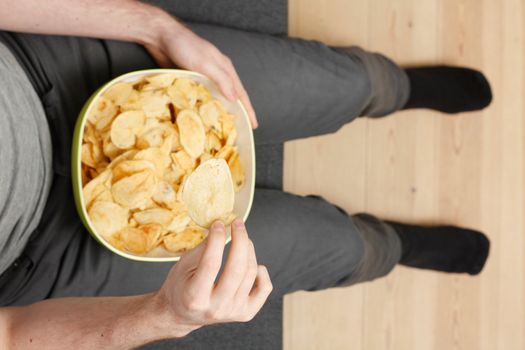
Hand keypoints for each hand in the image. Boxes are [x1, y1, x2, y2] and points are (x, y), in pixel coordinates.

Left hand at [145, 21, 257, 128]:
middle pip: (231, 97)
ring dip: (221, 111)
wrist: (161, 37)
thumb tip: (234, 99)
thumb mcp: (206, 63)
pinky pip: (202, 97)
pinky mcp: (192, 80)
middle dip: (237, 113)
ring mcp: (204, 77)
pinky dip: (205, 107)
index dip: (248, 110)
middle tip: (241, 129)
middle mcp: (217, 74)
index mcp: (225, 69)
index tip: (254, 125)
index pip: (241, 93)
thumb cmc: (185, 47)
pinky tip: (203, 116)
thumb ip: (221, 80)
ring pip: (217, 98)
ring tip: (223, 126)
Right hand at [154, 219, 271, 336]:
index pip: (211, 264)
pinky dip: (261, 271)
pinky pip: (265, 287)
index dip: (217, 239)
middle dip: (239, 239)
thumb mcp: (183, 266)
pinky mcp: (246, 313)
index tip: (219, 223)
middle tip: (237, 223)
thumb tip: (222, 226)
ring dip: (248, 249)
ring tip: (242, 239)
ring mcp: (233, 313)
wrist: (182, 315)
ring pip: (251, 273)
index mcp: (195, 298)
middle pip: (237, 269)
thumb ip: (203, 249)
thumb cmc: (180, 287)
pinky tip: (250, 263)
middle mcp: (216, 309)